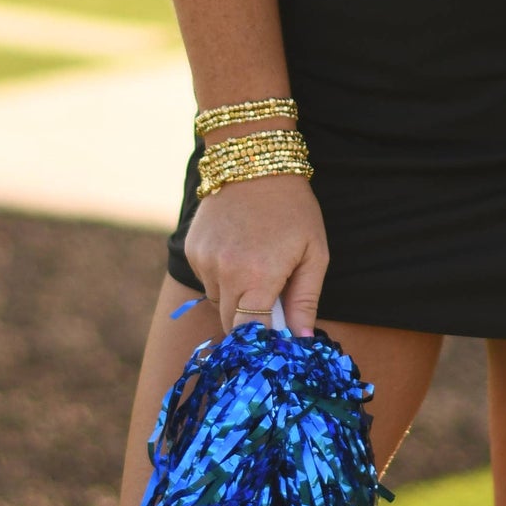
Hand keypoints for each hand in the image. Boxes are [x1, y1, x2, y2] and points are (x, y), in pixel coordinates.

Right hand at [184, 172, 328, 338]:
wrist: (255, 163)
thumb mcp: (315, 253)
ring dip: (235, 297)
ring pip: (217, 301)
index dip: (263, 342)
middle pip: (230, 324)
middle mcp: (224, 272)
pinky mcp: (191, 249)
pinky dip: (221, 275)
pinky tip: (237, 249)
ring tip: (255, 264)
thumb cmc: (294, 209)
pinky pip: (206, 279)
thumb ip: (306, 301)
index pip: (250, 334)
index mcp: (258, 277)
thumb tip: (301, 340)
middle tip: (272, 296)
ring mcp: (203, 260)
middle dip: (251, 321)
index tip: (277, 338)